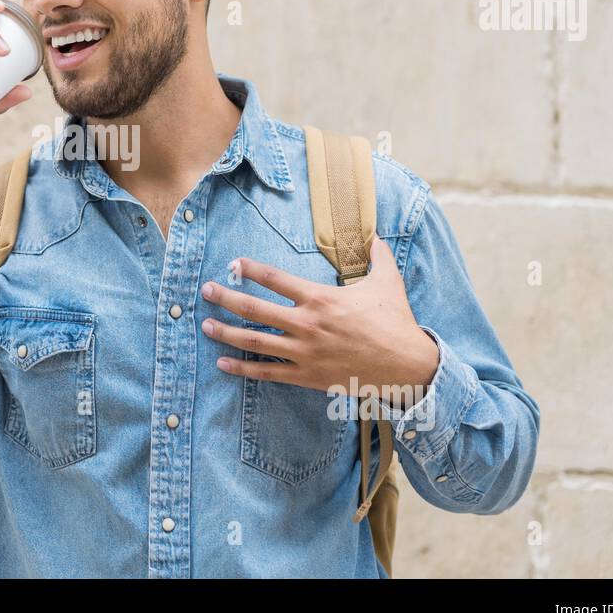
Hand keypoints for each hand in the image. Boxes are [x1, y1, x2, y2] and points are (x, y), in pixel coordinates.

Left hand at [198, 236, 439, 409]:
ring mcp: (304, 353)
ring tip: (205, 326)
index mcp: (321, 298)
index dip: (252, 269)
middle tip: (206, 291)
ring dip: (226, 333)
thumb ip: (378, 256)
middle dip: (227, 298)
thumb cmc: (395, 322)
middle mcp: (307, 324)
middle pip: (256, 309)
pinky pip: (268, 373)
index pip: (277, 279)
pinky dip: (243, 369)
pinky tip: (223, 364)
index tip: (233, 263)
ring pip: (255, 341)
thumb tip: (376, 235)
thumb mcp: (387, 282)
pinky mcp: (307, 376)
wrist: (407, 366)